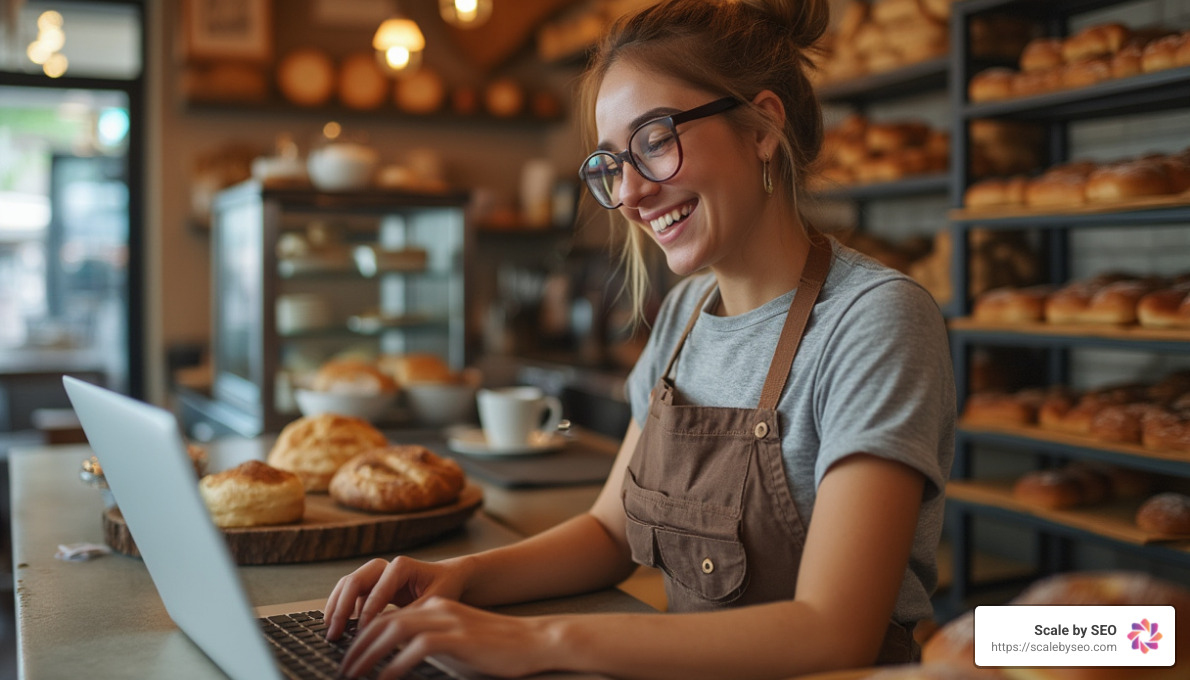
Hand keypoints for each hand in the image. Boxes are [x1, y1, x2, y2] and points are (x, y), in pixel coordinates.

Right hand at [324, 556, 468, 640]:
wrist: (450, 577)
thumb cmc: (446, 585)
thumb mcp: (436, 600)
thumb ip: (413, 613)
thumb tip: (391, 631)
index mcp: (401, 567)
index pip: (376, 590)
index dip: (367, 613)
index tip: (361, 633)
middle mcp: (385, 567)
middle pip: (354, 581)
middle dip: (341, 608)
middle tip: (333, 632)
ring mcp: (377, 575)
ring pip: (348, 585)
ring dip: (336, 606)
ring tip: (329, 629)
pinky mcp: (373, 585)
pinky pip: (351, 593)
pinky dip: (341, 608)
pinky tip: (338, 626)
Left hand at [340, 597, 551, 679]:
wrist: (533, 641)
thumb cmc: (495, 650)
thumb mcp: (454, 646)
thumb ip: (426, 648)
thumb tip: (393, 665)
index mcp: (433, 606)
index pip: (387, 617)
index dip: (363, 638)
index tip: (349, 659)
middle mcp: (436, 608)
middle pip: (383, 621)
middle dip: (357, 647)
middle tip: (343, 669)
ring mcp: (447, 620)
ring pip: (394, 630)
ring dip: (368, 654)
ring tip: (353, 674)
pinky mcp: (457, 637)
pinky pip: (417, 647)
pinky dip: (396, 664)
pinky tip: (385, 679)